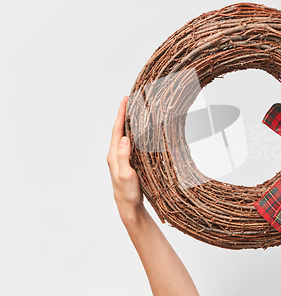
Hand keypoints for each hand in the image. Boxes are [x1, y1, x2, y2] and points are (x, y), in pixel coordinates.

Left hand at [106, 96, 142, 219]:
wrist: (129, 208)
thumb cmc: (127, 193)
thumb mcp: (126, 175)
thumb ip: (123, 156)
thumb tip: (124, 138)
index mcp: (113, 156)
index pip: (116, 130)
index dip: (120, 115)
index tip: (125, 101)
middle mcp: (115, 155)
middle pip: (118, 130)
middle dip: (123, 115)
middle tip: (129, 101)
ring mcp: (121, 159)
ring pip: (123, 136)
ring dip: (128, 123)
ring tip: (134, 112)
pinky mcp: (128, 163)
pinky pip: (129, 144)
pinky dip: (133, 134)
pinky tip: (139, 133)